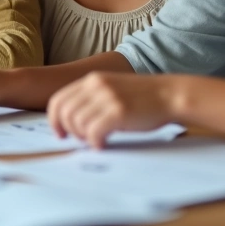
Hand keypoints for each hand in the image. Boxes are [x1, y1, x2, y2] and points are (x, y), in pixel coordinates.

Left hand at [47, 72, 175, 148]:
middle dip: (68, 131)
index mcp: (91, 80)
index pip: (58, 100)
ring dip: (83, 137)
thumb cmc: (141, 97)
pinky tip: (103, 145)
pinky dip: (95, 142)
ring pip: (77, 123)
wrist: (170, 94)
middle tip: (81, 140)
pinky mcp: (119, 112)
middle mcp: (96, 86)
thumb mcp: (111, 89)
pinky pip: (94, 132)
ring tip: (96, 141)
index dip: (54, 120)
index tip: (60, 134)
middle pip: (64, 113)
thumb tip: (71, 121)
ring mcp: (108, 98)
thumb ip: (91, 99)